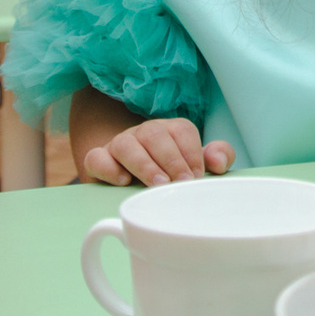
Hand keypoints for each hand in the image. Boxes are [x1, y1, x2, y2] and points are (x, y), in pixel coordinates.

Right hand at [82, 116, 232, 185]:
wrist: (131, 181)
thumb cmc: (170, 172)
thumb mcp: (195, 165)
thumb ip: (217, 157)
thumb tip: (218, 161)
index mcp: (169, 130)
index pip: (182, 130)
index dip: (191, 153)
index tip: (196, 177)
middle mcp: (143, 133)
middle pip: (154, 133)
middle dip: (171, 159)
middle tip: (181, 183)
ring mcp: (119, 145)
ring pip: (126, 144)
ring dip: (144, 164)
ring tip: (157, 184)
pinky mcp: (99, 161)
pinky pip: (96, 158)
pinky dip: (108, 168)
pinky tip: (122, 181)